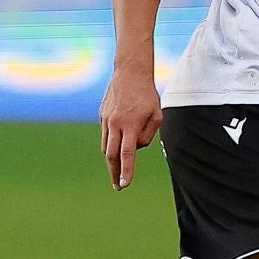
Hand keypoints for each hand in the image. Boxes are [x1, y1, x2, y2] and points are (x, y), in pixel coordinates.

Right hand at [99, 62, 161, 191]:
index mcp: (130, 125)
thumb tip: (135, 148)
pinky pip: (106, 134)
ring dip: (112, 159)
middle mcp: (115, 124)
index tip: (124, 185)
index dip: (126, 172)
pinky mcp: (102, 115)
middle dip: (114, 173)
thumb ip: (147, 136)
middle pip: (111, 155)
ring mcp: (106, 120)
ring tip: (119, 167)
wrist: (130, 72)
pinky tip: (119, 140)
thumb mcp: (156, 116)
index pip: (127, 155)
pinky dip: (111, 142)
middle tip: (118, 186)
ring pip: (106, 146)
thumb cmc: (147, 95)